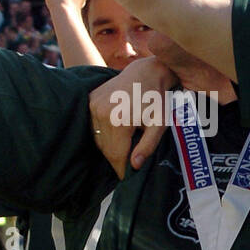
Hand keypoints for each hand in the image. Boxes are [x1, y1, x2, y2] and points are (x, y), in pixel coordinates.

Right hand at [88, 56, 176, 177]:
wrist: (145, 72)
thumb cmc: (157, 100)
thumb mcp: (159, 124)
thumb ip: (148, 146)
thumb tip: (134, 166)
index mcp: (119, 120)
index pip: (116, 155)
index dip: (121, 169)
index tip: (127, 177)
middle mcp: (102, 113)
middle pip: (106, 149)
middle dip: (116, 158)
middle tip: (127, 163)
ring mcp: (94, 106)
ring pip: (98, 139)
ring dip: (109, 146)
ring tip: (123, 144)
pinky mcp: (90, 101)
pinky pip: (93, 127)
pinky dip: (103, 133)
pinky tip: (115, 130)